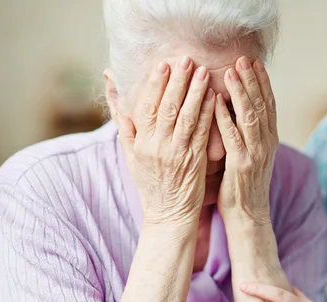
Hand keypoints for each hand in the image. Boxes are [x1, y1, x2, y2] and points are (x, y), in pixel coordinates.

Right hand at [117, 57, 215, 225]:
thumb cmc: (150, 183)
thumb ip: (123, 121)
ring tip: (203, 72)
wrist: (168, 216)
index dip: (155, 85)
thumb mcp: (130, 154)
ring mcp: (177, 155)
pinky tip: (214, 98)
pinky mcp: (195, 162)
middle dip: (177, 82)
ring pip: (186, 118)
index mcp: (140, 143)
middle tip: (186, 59)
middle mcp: (157, 147)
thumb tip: (111, 86)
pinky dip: (208, 114)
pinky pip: (201, 134)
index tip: (163, 65)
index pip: (146, 108)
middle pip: (167, 108)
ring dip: (195, 93)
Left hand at [215, 57, 278, 224]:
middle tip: (244, 58)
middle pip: (261, 105)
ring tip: (233, 71)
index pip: (269, 105)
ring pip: (250, 116)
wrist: (249, 216)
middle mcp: (266, 143)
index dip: (263, 82)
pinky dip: (225, 117)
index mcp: (269, 140)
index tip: (256, 63)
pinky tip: (217, 101)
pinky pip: (232, 136)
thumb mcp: (252, 156)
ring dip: (241, 92)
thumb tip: (239, 112)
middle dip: (252, 80)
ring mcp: (256, 153)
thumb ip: (248, 135)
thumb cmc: (244, 186)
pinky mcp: (241, 164)